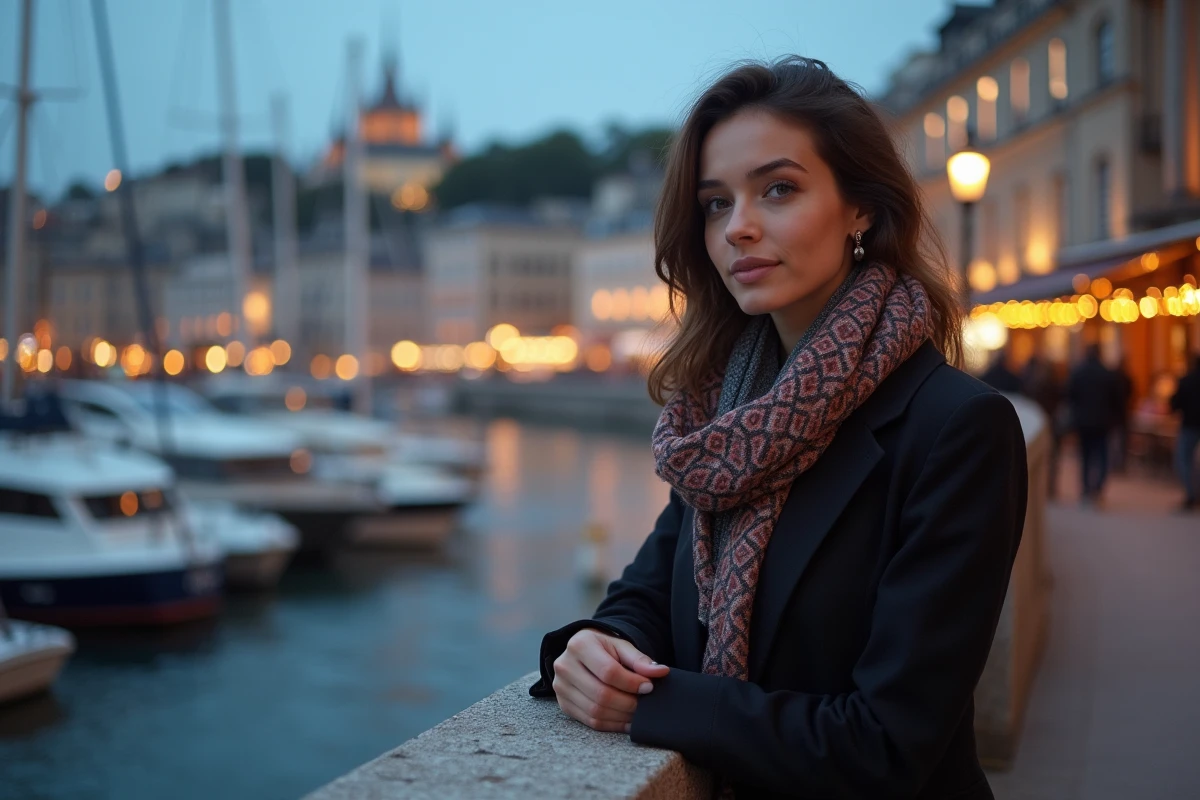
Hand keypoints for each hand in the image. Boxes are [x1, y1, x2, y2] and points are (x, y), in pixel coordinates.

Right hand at [552, 628, 669, 732]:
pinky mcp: (564, 705)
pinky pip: (590, 722)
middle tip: (644, 703)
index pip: (609, 672)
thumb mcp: (621, 646)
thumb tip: (661, 672)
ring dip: (622, 716)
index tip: (649, 687)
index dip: (632, 683)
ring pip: (595, 712)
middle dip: (628, 703)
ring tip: (638, 712)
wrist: (582, 652)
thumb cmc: (604, 648)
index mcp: (579, 645)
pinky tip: (627, 720)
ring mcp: (560, 688)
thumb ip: (640, 660)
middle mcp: (564, 666)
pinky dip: (613, 724)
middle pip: (601, 694)